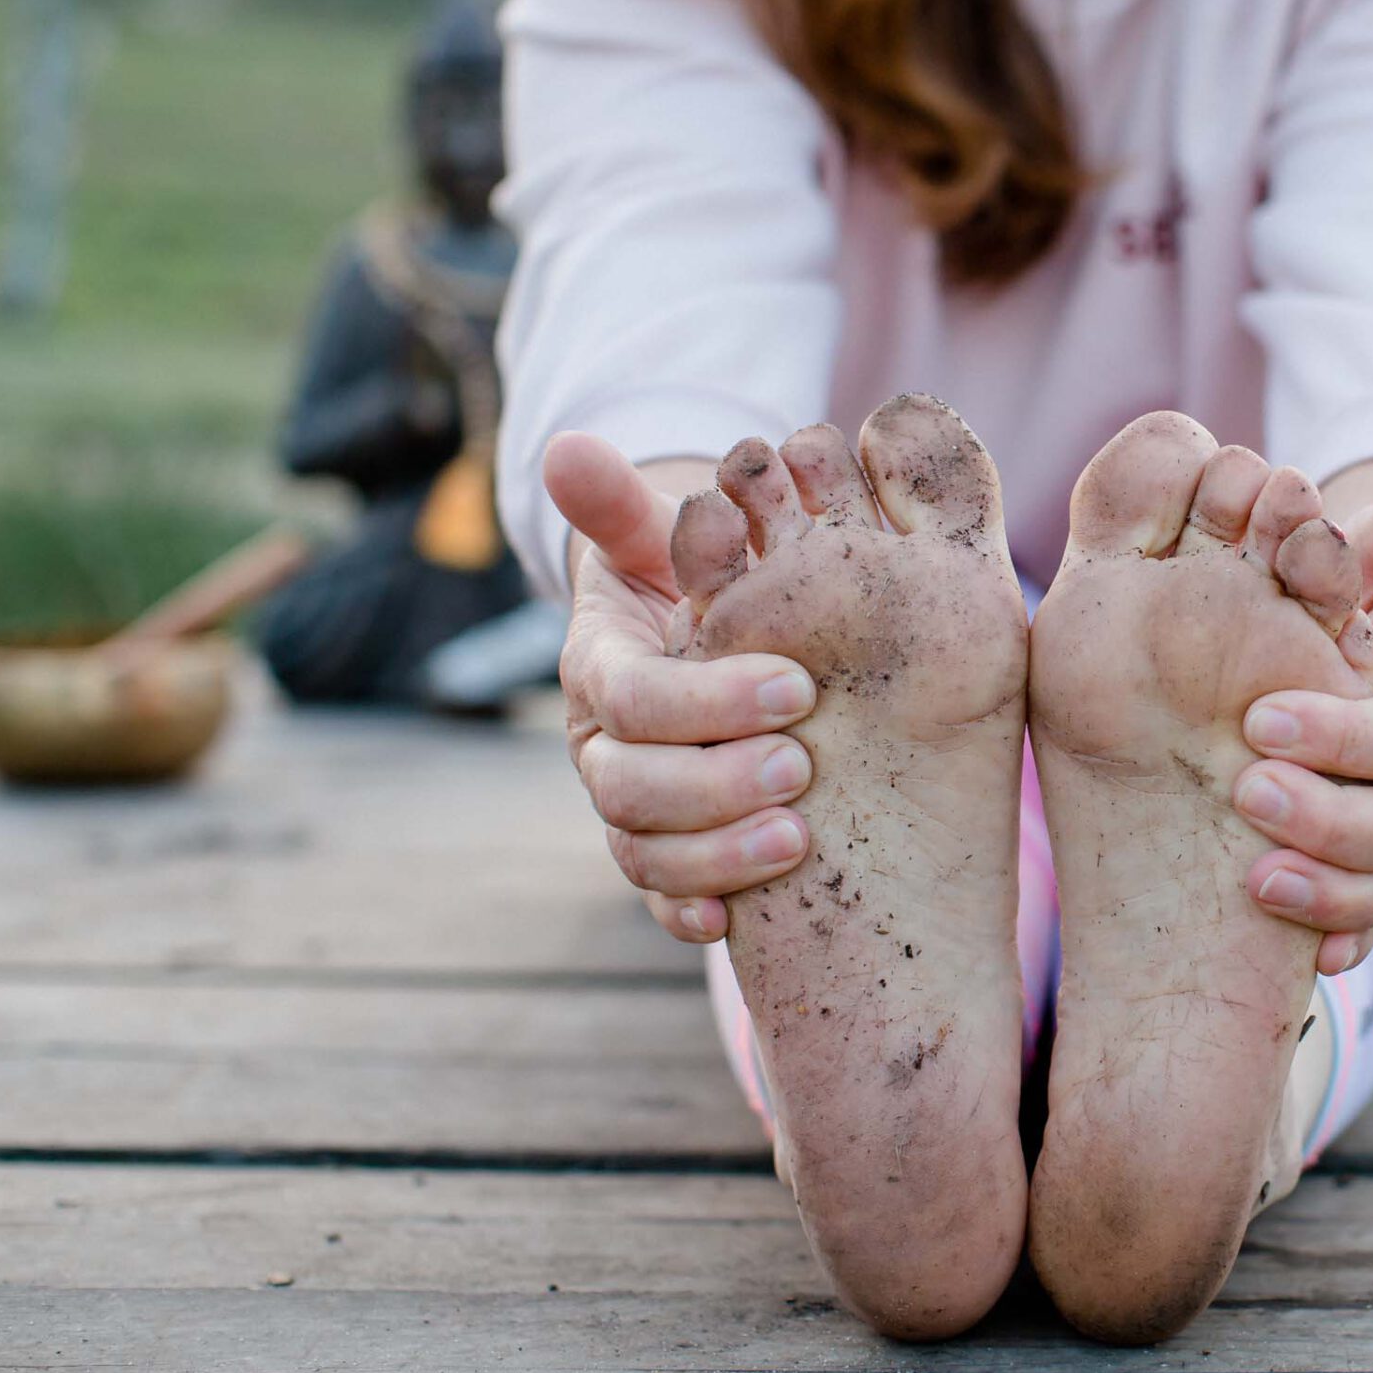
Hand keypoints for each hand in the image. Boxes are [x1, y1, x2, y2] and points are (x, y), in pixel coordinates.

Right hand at [545, 433, 820, 944]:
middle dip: (714, 782)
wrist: (704, 626)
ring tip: (798, 838)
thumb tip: (567, 446)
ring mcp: (631, 803)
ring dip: (714, 853)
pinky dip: (687, 911)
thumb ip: (621, 502)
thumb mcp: (665, 535)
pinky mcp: (663, 848)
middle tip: (804, 764)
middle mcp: (604, 744)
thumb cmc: (697, 576)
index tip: (796, 686)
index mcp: (600, 667)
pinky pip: (657, 896)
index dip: (704, 700)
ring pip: (641, 849)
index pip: (632, 696)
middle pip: (627, 786)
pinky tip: (730, 925)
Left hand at [1231, 441, 1372, 975]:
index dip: (1350, 734)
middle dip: (1336, 819)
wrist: (1358, 645)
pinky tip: (1300, 964)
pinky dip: (1344, 942)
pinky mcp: (1371, 868)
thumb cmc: (1357, 594)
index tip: (1260, 719)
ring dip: (1335, 893)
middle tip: (1245, 793)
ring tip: (1254, 878)